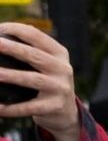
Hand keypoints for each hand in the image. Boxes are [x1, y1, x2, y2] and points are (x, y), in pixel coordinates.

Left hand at [0, 21, 79, 140]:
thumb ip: (34, 49)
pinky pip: (30, 107)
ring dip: (11, 76)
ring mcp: (60, 88)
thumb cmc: (49, 81)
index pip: (36, 36)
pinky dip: (13, 108)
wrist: (67, 112)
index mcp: (59, 53)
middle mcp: (62, 69)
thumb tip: (5, 33)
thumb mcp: (49, 63)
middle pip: (35, 55)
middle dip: (13, 49)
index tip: (0, 28)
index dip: (17, 30)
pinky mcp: (55, 106)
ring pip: (32, 80)